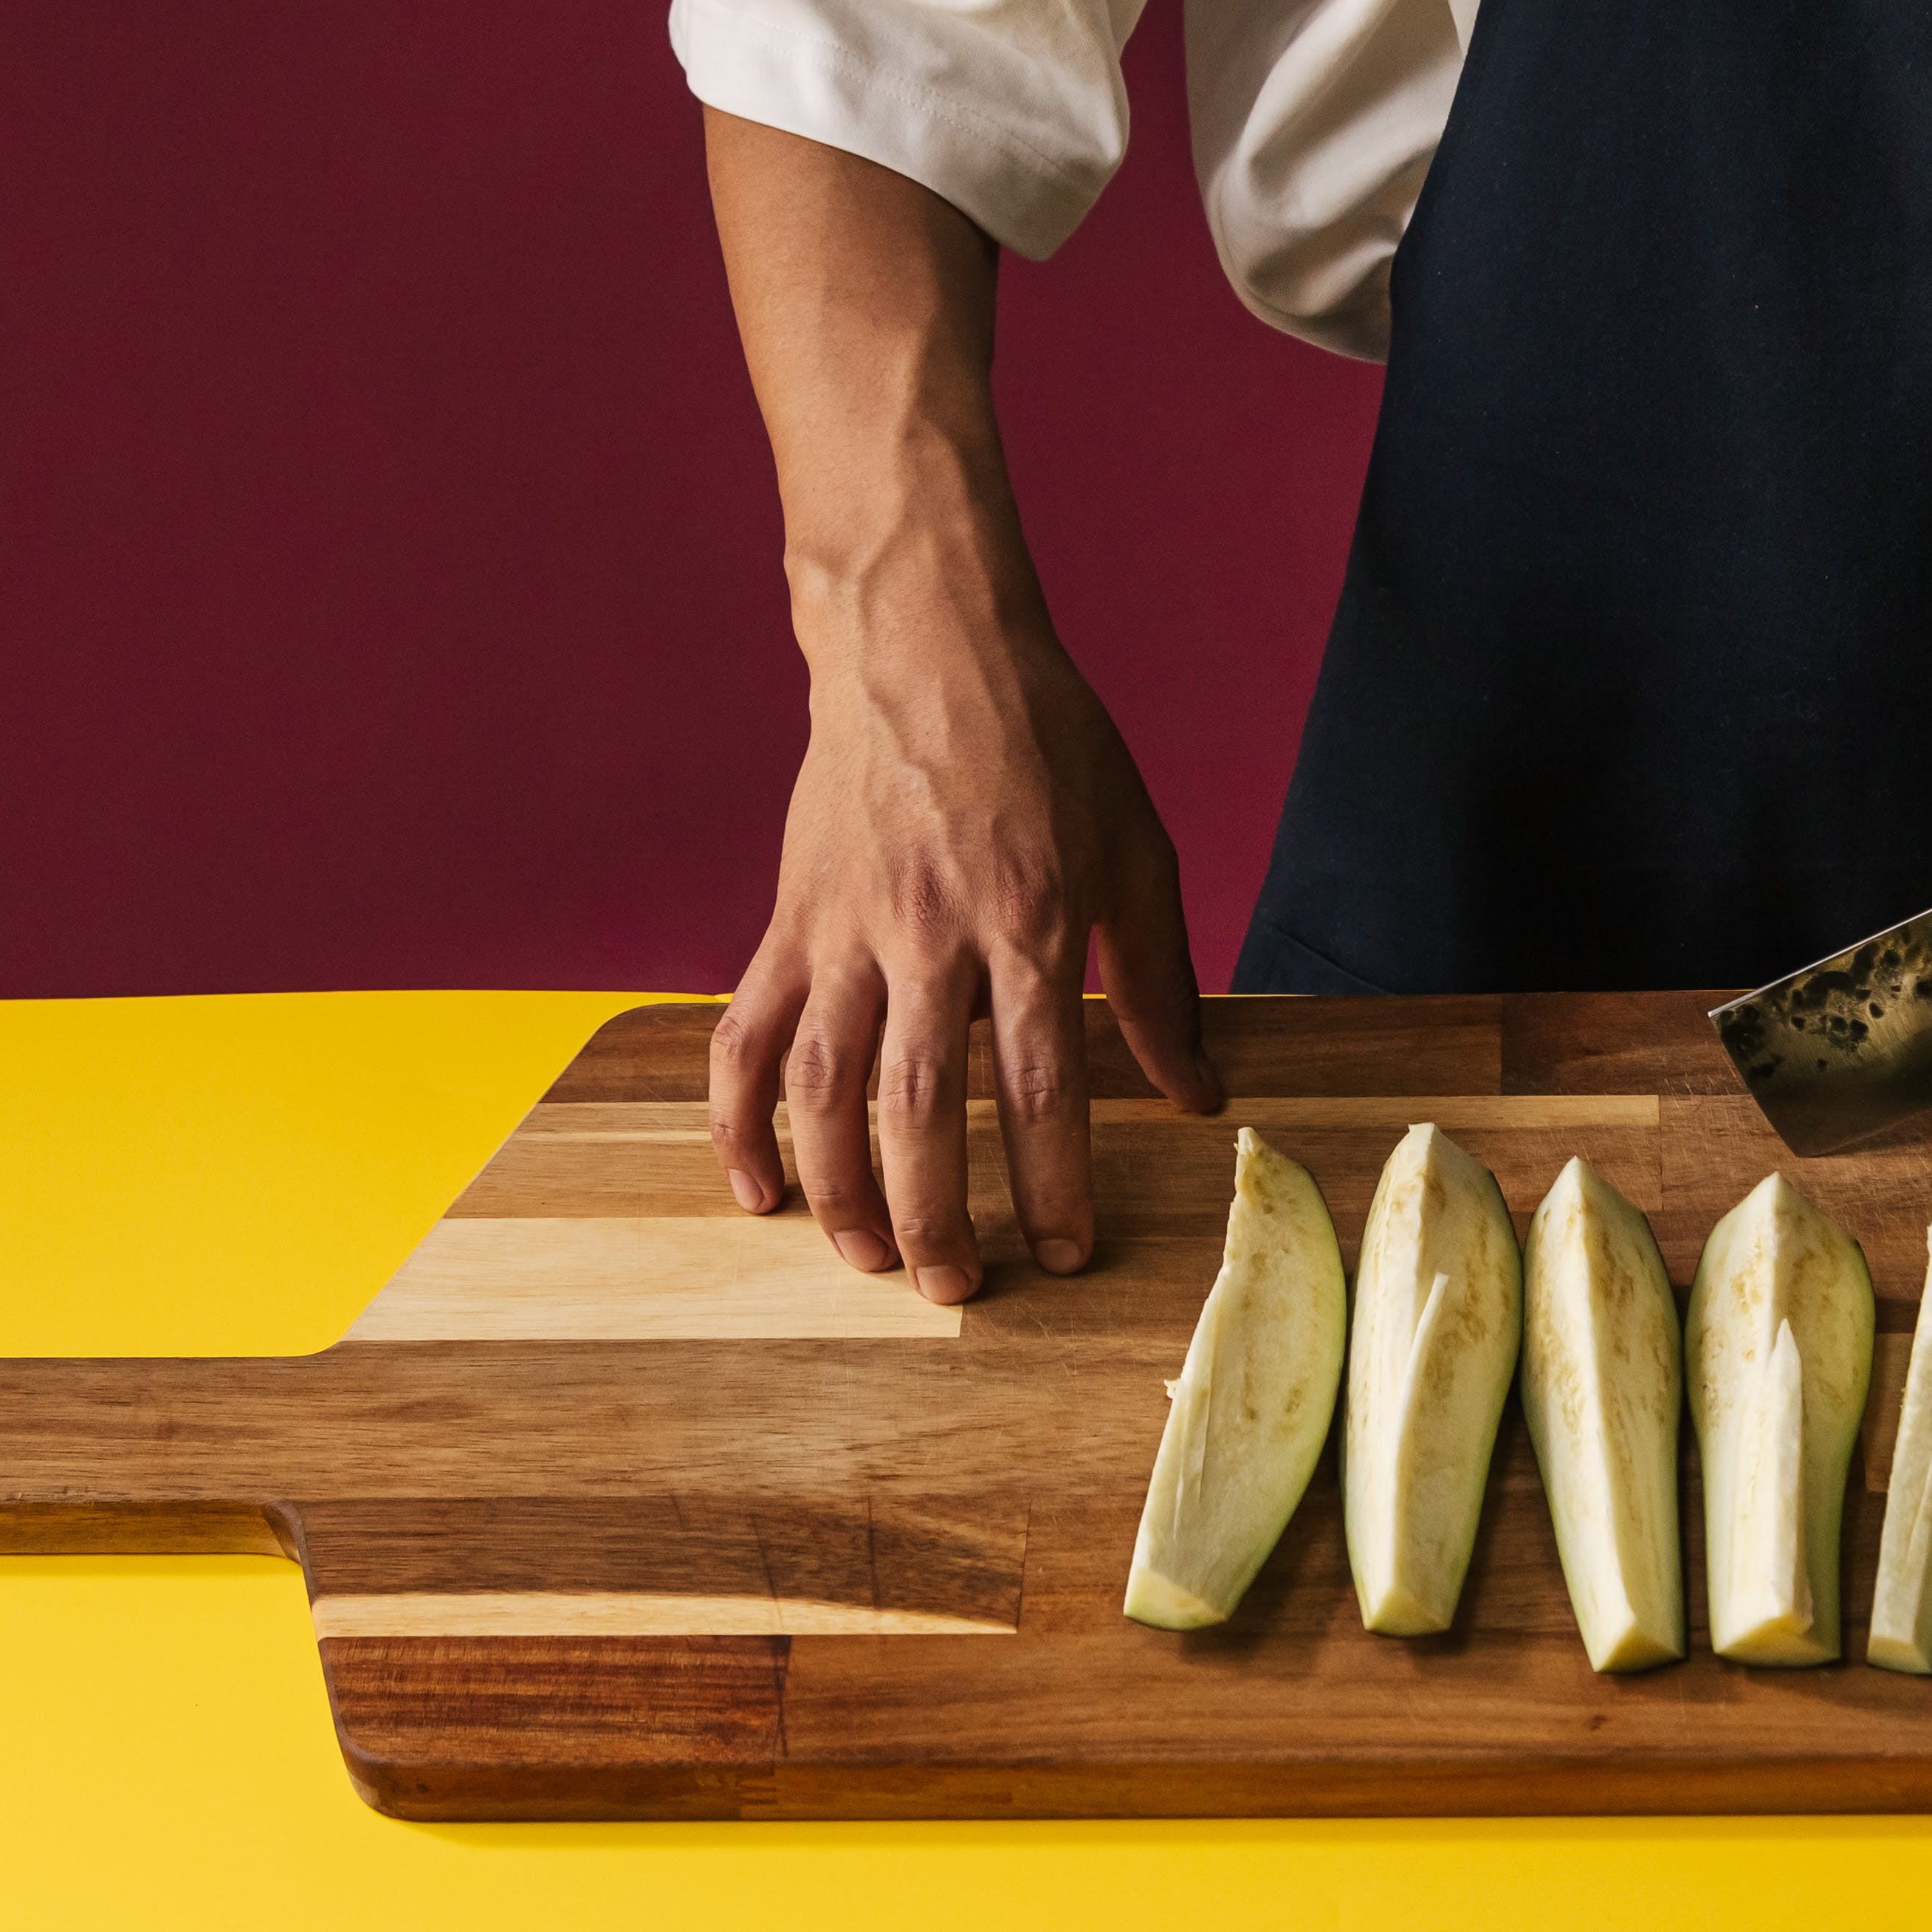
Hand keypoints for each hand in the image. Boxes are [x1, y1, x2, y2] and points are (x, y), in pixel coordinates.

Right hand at [714, 611, 1218, 1303]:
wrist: (928, 646)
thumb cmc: (1048, 743)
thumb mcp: (1136, 849)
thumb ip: (1162, 981)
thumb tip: (1194, 1093)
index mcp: (1031, 917)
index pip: (1040, 1082)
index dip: (1053, 1181)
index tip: (1065, 1254)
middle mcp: (931, 932)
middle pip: (920, 1103)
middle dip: (937, 1211)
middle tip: (956, 1286)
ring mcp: (846, 928)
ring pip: (823, 1084)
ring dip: (839, 1185)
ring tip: (867, 1256)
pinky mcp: (790, 920)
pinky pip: (745, 1034)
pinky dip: (737, 1119)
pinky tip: (756, 1189)